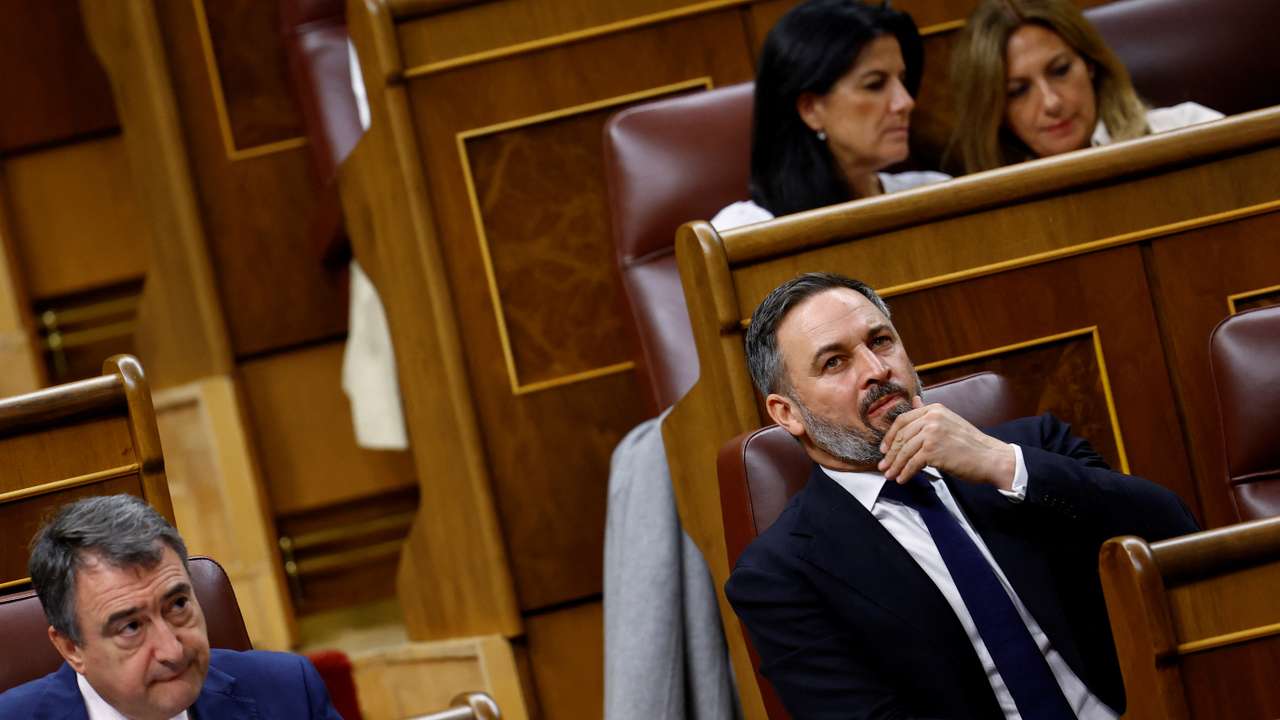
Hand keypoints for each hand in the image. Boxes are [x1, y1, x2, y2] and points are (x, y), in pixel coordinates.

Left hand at [878, 396, 1015, 490]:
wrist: (990, 457)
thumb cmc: (971, 444)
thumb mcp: (948, 421)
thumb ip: (928, 413)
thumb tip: (914, 401)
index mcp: (934, 409)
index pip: (902, 420)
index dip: (890, 436)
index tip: (884, 448)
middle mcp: (931, 418)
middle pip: (902, 437)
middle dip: (891, 454)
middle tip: (883, 466)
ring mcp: (932, 434)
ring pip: (905, 451)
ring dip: (895, 466)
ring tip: (890, 475)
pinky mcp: (933, 451)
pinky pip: (912, 463)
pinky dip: (905, 473)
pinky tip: (902, 479)